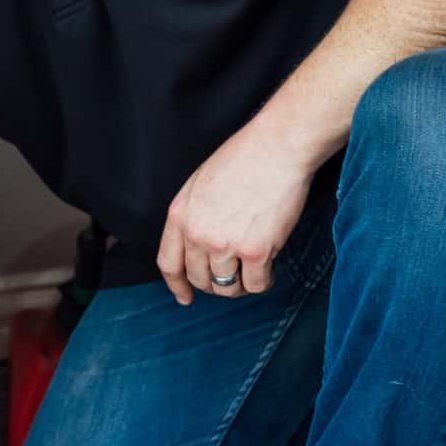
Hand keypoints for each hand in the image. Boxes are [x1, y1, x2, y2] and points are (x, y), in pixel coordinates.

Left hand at [156, 120, 321, 303]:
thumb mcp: (200, 184)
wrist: (276, 148)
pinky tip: (268, 267)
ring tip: (252, 269)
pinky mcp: (254, 251)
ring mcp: (224, 244)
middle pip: (200, 279)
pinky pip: (256, 284)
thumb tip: (197, 246)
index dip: (177, 285)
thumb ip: (193, 216)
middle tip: (234, 274)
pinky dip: (263, 281)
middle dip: (216, 283)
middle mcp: (197, 234)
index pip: (169, 263)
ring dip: (240, 284)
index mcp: (180, 215)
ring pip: (227, 286)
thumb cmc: (244, 159)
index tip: (185, 297)